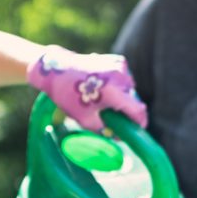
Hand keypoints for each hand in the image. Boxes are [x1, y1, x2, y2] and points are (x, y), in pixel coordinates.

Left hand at [26, 45, 147, 131]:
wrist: (56, 68)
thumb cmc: (68, 95)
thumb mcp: (85, 119)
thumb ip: (104, 130)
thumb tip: (119, 138)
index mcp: (114, 93)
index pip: (138, 110)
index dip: (140, 122)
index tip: (138, 129)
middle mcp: (121, 78)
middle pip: (134, 100)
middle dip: (128, 110)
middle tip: (115, 118)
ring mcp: (120, 67)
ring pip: (130, 88)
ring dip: (123, 96)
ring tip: (105, 100)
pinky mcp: (118, 60)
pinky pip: (125, 78)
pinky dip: (119, 84)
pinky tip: (103, 86)